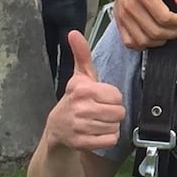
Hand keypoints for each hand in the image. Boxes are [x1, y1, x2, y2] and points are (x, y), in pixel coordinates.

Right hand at [44, 31, 125, 151]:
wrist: (57, 128)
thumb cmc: (74, 99)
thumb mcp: (79, 76)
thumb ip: (81, 54)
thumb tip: (74, 33)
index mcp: (83, 90)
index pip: (117, 96)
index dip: (113, 98)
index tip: (102, 98)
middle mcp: (80, 108)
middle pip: (119, 112)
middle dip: (113, 113)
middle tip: (101, 111)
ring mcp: (80, 127)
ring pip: (116, 126)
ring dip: (110, 125)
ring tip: (97, 121)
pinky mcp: (82, 143)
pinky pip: (111, 140)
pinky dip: (107, 138)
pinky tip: (97, 132)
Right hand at [112, 0, 176, 49]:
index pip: (165, 18)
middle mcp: (130, 6)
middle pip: (156, 32)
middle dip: (173, 31)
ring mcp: (122, 17)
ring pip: (144, 41)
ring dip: (160, 40)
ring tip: (167, 29)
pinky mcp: (119, 23)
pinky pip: (130, 43)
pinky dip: (143, 44)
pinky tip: (152, 35)